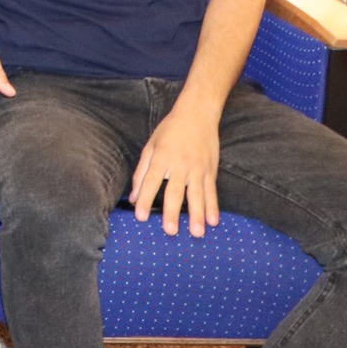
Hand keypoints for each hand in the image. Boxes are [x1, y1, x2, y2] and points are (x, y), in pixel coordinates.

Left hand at [131, 103, 221, 236]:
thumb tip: (132, 197)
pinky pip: (211, 191)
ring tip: (197, 233)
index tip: (140, 217)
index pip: (150, 181)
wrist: (197, 114)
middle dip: (172, 213)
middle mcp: (180, 165)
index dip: (144, 199)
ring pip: (197, 195)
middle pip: (174, 191)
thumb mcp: (151, 146)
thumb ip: (141, 172)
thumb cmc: (170, 130)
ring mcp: (197, 168)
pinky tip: (214, 221)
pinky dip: (213, 207)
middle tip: (170, 232)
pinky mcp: (210, 170)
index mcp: (161, 157)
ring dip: (197, 215)